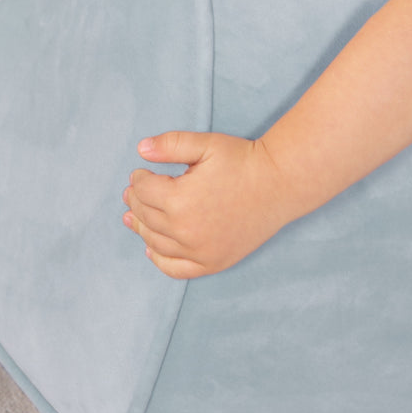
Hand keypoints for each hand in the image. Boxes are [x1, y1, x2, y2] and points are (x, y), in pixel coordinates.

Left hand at [122, 131, 291, 278]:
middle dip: (136, 201)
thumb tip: (140, 149)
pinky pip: (175, 268)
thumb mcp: (205, 144)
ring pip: (155, 242)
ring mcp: (199, 251)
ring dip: (141, 228)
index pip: (143, 190)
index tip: (141, 172)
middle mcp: (185, 230)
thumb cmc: (243, 161)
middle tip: (132, 192)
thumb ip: (170, 144)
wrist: (279, 184)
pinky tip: (151, 249)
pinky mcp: (213, 262)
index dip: (138, 178)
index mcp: (179, 200)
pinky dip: (159, 260)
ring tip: (133, 218)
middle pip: (146, 216)